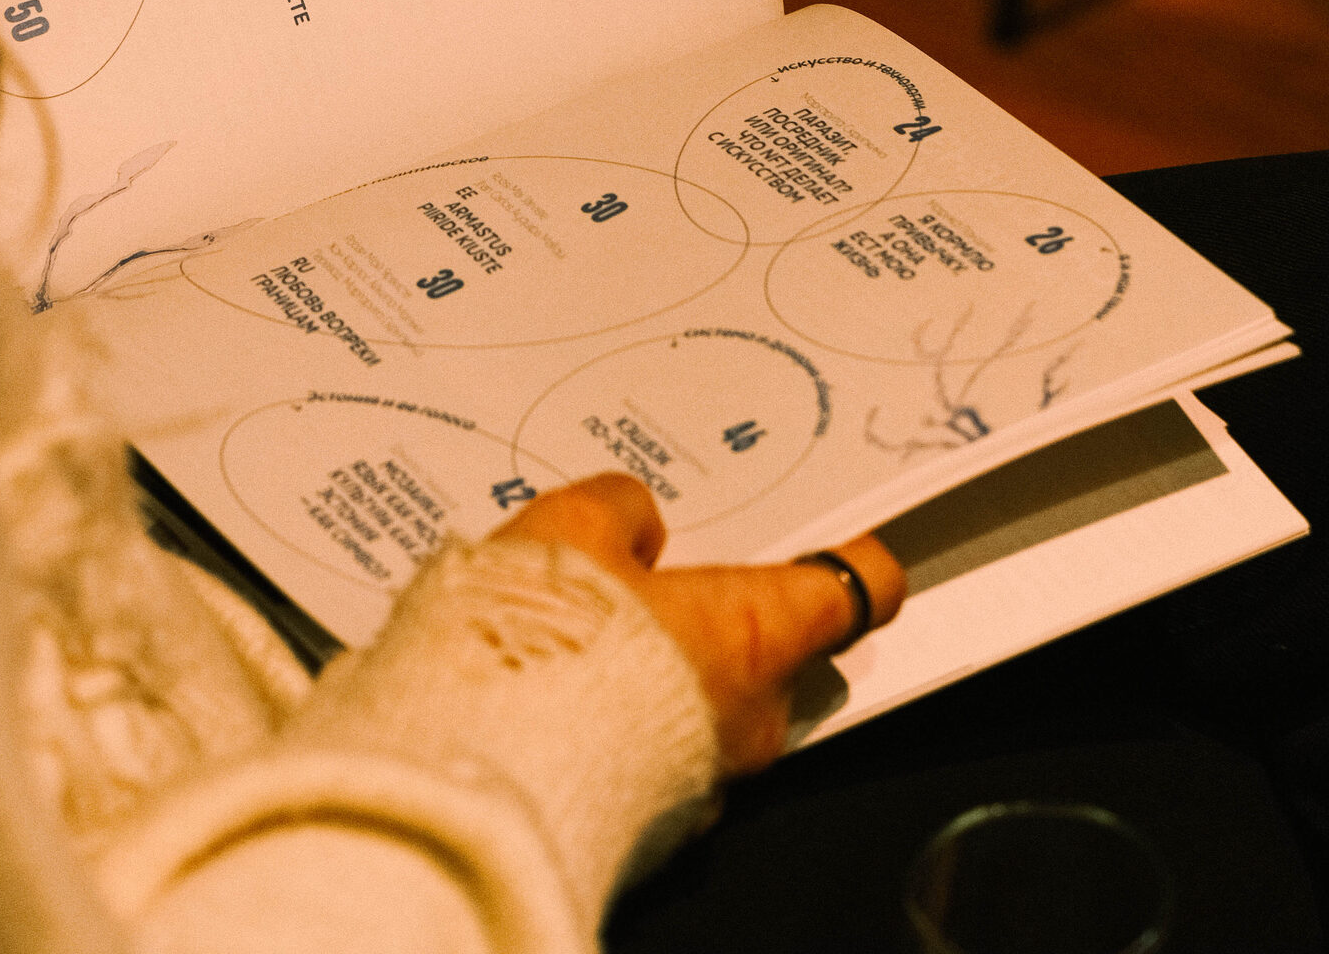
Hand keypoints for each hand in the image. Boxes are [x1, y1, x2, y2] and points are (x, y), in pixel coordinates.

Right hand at [491, 473, 905, 773]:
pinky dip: (633, 719)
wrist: (474, 774)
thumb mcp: (571, 527)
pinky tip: (571, 686)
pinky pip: (664, 752)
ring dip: (673, 668)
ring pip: (716, 704)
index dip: (858, 559)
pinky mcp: (656, 822)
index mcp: (754, 630)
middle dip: (728, 613)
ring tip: (596, 626)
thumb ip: (620, 510)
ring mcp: (709, 778)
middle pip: (778, 650)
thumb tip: (639, 521)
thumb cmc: (542, 649)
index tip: (852, 542)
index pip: (858, 592)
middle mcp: (751, 712)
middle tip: (671, 569)